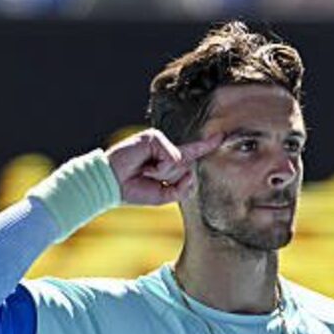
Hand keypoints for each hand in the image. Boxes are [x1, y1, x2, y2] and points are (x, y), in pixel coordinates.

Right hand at [106, 129, 222, 206]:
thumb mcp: (163, 196)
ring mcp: (159, 141)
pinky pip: (171, 157)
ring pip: (180, 162)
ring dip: (163, 174)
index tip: (221, 137)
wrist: (112, 185)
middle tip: (148, 178)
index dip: (206, 145)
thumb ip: (181, 189)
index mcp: (168, 161)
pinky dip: (159, 167)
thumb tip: (190, 172)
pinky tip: (144, 167)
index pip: (191, 153)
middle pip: (187, 166)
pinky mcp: (153, 137)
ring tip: (144, 172)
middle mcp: (166, 149)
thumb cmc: (133, 190)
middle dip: (171, 178)